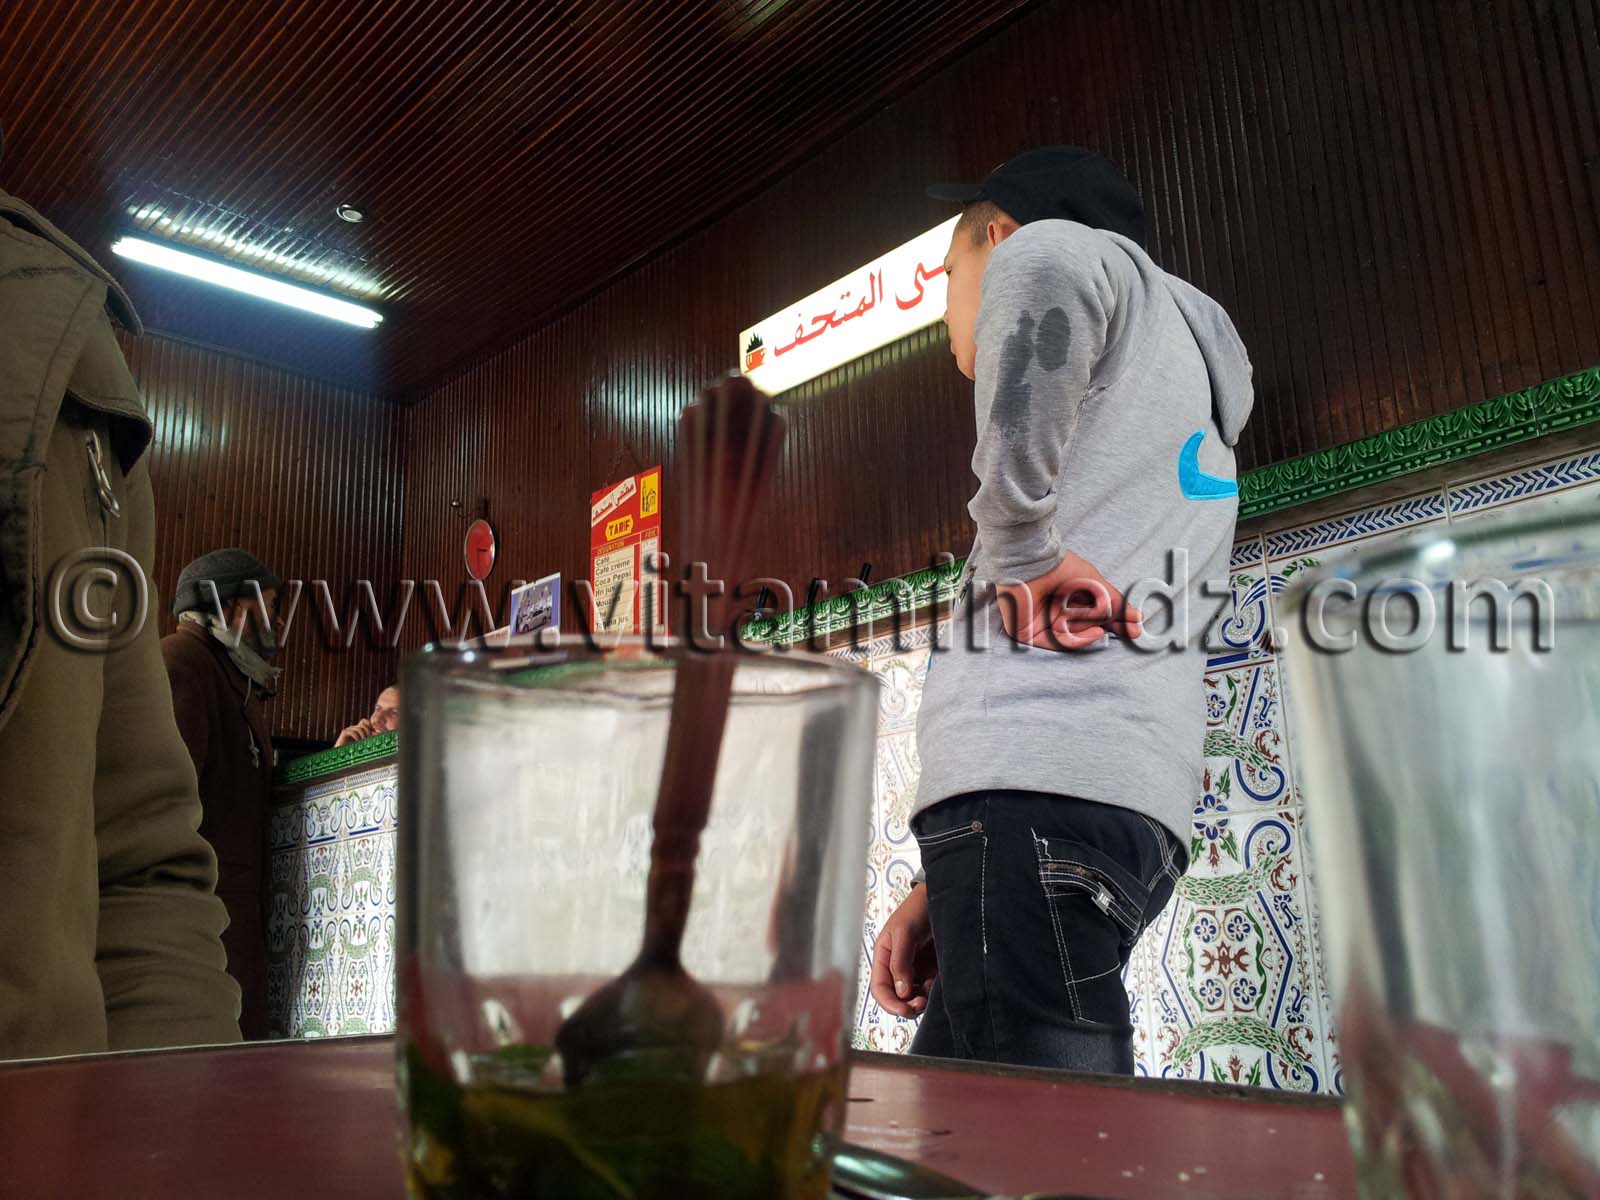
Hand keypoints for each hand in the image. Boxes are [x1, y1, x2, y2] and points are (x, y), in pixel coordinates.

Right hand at [334, 720, 374, 747]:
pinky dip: (356, 736)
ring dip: (363, 735)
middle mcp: (354, 728)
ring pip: (359, 728)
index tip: (374, 733)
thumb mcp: (364, 744)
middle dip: (368, 730)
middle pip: (363, 722)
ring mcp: (349, 729)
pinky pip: (352, 731)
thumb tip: (378, 734)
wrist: (342, 756)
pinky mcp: (344, 732)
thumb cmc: (354, 751)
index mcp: (359, 730)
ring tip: (363, 741)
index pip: (365, 721)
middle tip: (368, 739)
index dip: (370, 725)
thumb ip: (370, 738)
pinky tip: (357, 741)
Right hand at [869, 885, 936, 1017]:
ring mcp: (915, 969)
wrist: (942, 898)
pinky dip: (933, 992)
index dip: (890, 1003)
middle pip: (897, 997)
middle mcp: (898, 967)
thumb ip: (900, 962)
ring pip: (914, 996)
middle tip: (921, 1004)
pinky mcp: (931, 970)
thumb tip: (901, 992)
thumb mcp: (904, 932)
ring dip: (921, 1000)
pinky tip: (938, 982)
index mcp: (884, 957)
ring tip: (931, 989)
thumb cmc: (917, 909)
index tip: (904, 1010)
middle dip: (907, 1005)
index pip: (880, 988)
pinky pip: (930, 989)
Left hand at [996, 550, 1142, 649]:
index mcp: (1068, 598)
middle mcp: (1055, 611)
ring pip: (1074, 636)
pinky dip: (1078, 641)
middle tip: (1132, 631)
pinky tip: (1095, 631)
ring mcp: (1042, 623)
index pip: (1092, 615)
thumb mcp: (1094, 584)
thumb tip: (1135, 616)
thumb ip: (1113, 600)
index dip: (1115, 621)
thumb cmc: (1060, 567)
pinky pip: (1056, 643)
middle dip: (1109, 629)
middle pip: (1085, 628)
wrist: (1032, 562)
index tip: (1135, 626)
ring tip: (1103, 625)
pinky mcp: (1029, 633)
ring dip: (1092, 631)